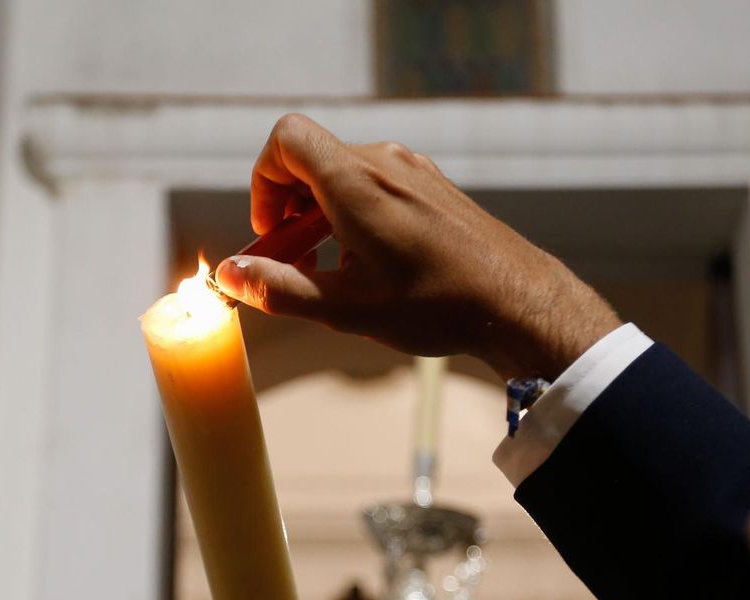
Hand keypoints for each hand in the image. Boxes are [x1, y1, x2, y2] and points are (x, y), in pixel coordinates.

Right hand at [214, 113, 620, 381]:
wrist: (517, 302)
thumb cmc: (439, 305)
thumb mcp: (349, 308)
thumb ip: (282, 289)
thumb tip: (232, 274)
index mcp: (356, 184)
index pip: (286, 141)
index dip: (263, 182)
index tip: (270, 232)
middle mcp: (384, 164)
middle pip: (311, 163)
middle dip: (290, 213)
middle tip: (293, 265)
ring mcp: (412, 172)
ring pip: (342, 179)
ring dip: (322, 221)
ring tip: (337, 276)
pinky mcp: (431, 187)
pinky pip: (375, 188)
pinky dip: (355, 219)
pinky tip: (375, 270)